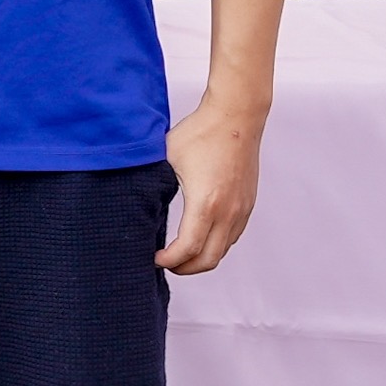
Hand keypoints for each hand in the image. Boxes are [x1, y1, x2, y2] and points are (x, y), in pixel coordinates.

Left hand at [158, 94, 264, 273]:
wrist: (237, 116)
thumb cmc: (202, 132)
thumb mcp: (167, 157)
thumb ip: (155, 182)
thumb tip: (137, 198)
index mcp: (205, 204)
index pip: (188, 249)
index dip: (169, 261)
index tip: (154, 257)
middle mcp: (228, 212)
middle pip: (208, 260)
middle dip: (185, 268)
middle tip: (166, 263)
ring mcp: (241, 210)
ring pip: (223, 250)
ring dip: (202, 257)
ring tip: (181, 253)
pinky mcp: (248, 204)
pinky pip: (232, 236)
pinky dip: (216, 245)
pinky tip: (200, 237)